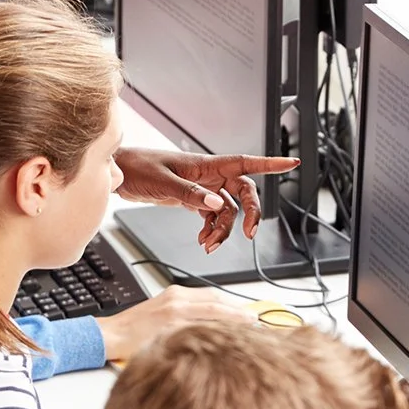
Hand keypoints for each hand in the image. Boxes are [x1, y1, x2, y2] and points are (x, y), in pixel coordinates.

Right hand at [99, 285, 255, 361]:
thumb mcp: (161, 315)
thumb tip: (210, 326)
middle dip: (239, 312)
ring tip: (251, 330)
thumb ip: (185, 316)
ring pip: (213, 312)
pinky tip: (229, 339)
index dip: (233, 306)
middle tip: (257, 322)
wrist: (109, 336)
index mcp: (175, 295)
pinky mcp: (170, 325)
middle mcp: (177, 299)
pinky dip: (216, 330)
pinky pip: (199, 327)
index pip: (212, 297)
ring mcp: (174, 311)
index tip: (248, 315)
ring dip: (234, 320)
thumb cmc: (133, 331)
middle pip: (217, 302)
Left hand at [114, 147, 299, 251]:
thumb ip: (191, 195)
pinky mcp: (192, 199)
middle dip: (249, 213)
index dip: (269, 163)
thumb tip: (216, 205)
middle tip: (250, 233)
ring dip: (223, 229)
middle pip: (243, 192)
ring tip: (210, 245)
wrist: (118, 174)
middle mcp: (208, 176)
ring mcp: (202, 188)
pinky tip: (203, 241)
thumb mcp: (164, 183)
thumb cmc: (137, 169)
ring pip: (227, 210)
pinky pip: (211, 217)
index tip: (290, 163)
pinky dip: (211, 230)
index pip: (244, 163)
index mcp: (205, 165)